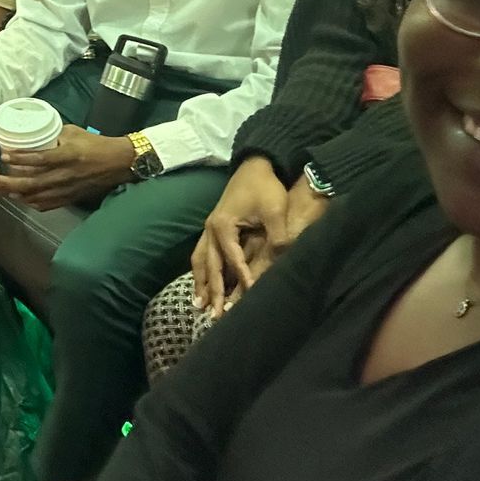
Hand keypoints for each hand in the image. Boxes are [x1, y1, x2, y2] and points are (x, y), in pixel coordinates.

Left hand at [0, 127, 133, 210]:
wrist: (117, 163)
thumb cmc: (95, 144)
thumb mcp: (73, 133)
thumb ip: (52, 135)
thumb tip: (31, 135)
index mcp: (68, 156)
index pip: (41, 159)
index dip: (21, 159)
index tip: (3, 156)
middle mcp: (66, 175)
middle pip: (33, 183)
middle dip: (8, 184)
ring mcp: (67, 189)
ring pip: (36, 196)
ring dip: (15, 194)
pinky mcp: (70, 198)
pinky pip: (46, 204)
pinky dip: (30, 202)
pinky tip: (19, 198)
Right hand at [191, 157, 327, 314]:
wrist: (255, 164)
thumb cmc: (265, 187)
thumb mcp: (275, 211)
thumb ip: (277, 238)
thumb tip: (280, 263)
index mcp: (224, 226)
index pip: (233, 261)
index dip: (241, 280)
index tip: (246, 301)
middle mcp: (211, 229)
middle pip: (211, 266)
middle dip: (212, 291)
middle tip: (213, 315)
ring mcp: (209, 228)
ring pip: (201, 261)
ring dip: (201, 283)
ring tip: (199, 306)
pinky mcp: (214, 228)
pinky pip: (203, 254)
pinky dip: (202, 271)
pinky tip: (202, 284)